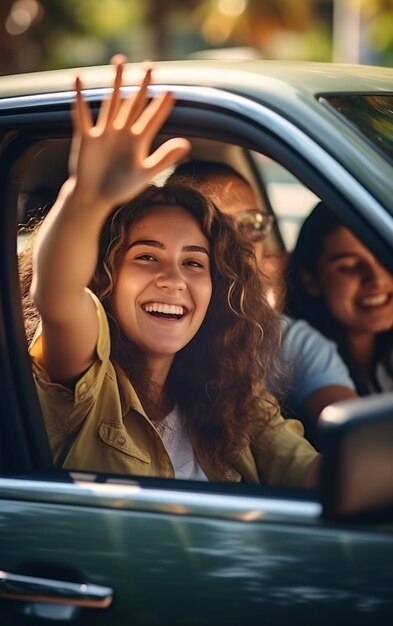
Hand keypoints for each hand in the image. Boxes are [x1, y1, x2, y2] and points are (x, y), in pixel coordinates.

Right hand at [68, 58, 189, 208]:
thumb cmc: (121, 188)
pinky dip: (80, 100)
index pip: (152, 119)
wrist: (95, 197)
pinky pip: (83, 116)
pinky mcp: (87, 138)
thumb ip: (164, 158)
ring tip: (120, 61)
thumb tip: (186, 143)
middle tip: (150, 65)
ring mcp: (104, 133)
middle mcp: (122, 132)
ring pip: (112, 102)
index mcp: (137, 141)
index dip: (161, 106)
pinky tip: (80, 80)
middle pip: (134, 103)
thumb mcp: (145, 173)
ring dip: (116, 82)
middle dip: (142, 85)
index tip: (171, 92)